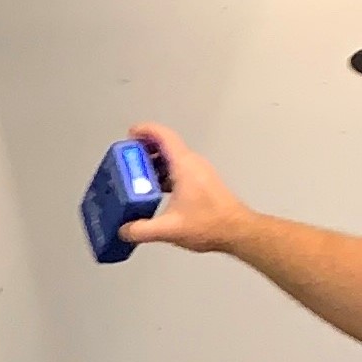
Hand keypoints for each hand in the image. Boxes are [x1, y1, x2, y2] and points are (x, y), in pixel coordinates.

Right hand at [120, 123, 254, 255]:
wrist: (236, 231)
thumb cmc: (211, 224)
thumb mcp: (169, 229)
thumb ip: (141, 230)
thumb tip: (125, 230)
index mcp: (184, 166)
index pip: (163, 136)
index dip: (145, 130)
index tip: (132, 133)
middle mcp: (193, 164)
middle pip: (166, 145)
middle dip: (146, 149)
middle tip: (130, 159)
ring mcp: (200, 172)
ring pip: (174, 158)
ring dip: (156, 163)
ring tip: (139, 177)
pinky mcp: (203, 182)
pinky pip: (180, 169)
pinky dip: (166, 174)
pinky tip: (157, 191)